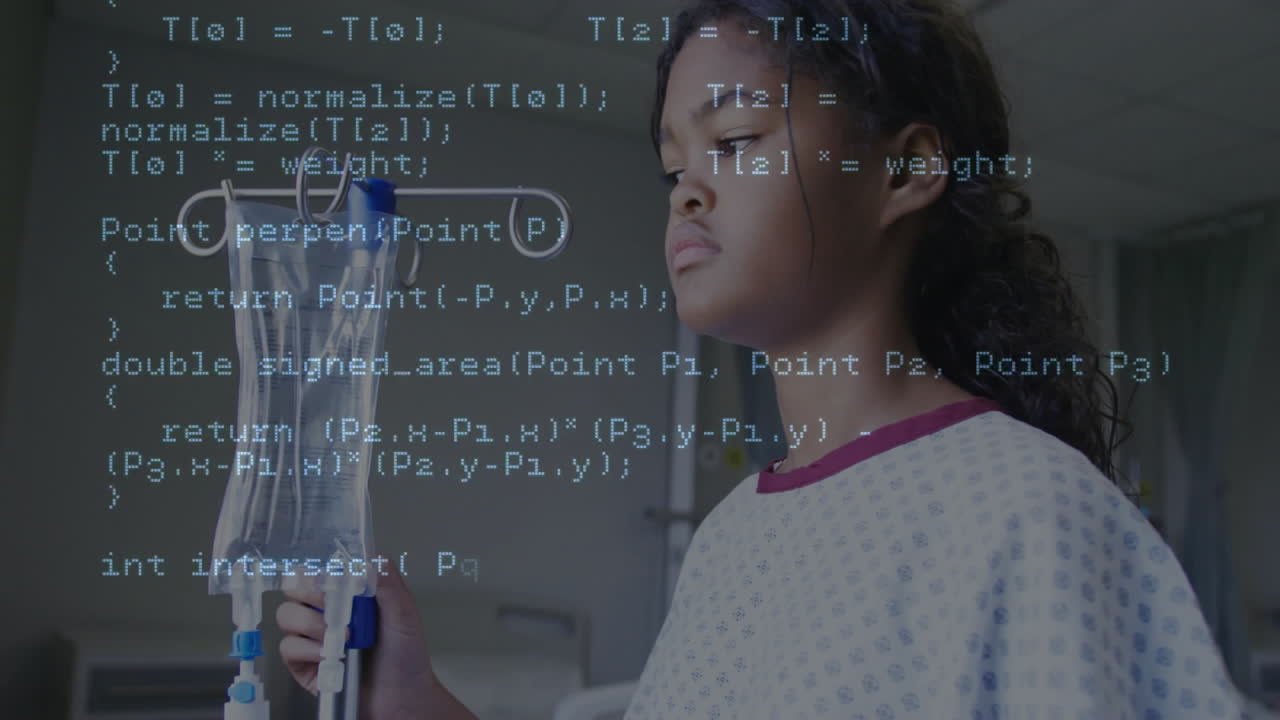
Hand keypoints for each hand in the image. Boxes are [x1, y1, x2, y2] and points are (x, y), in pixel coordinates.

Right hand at [276, 564, 438, 719]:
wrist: (401, 698)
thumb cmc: (406, 655)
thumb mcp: (404, 614)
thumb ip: (388, 584)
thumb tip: (371, 558)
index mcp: (348, 593)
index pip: (320, 568)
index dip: (319, 567)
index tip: (331, 575)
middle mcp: (326, 611)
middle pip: (294, 586)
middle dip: (310, 592)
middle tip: (333, 605)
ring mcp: (313, 637)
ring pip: (286, 614)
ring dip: (310, 623)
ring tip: (341, 637)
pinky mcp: (304, 663)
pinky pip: (288, 648)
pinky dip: (308, 649)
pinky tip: (329, 655)